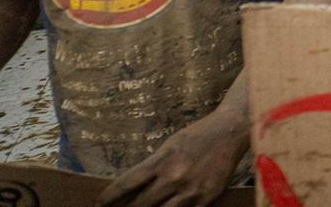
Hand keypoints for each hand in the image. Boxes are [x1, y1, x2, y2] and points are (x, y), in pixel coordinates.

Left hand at [99, 107, 247, 206]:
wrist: (232, 130)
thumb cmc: (198, 135)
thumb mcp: (170, 145)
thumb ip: (153, 166)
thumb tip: (133, 186)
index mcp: (162, 160)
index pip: (126, 183)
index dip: (108, 197)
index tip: (99, 204)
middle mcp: (174, 177)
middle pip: (140, 204)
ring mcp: (191, 190)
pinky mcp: (207, 198)